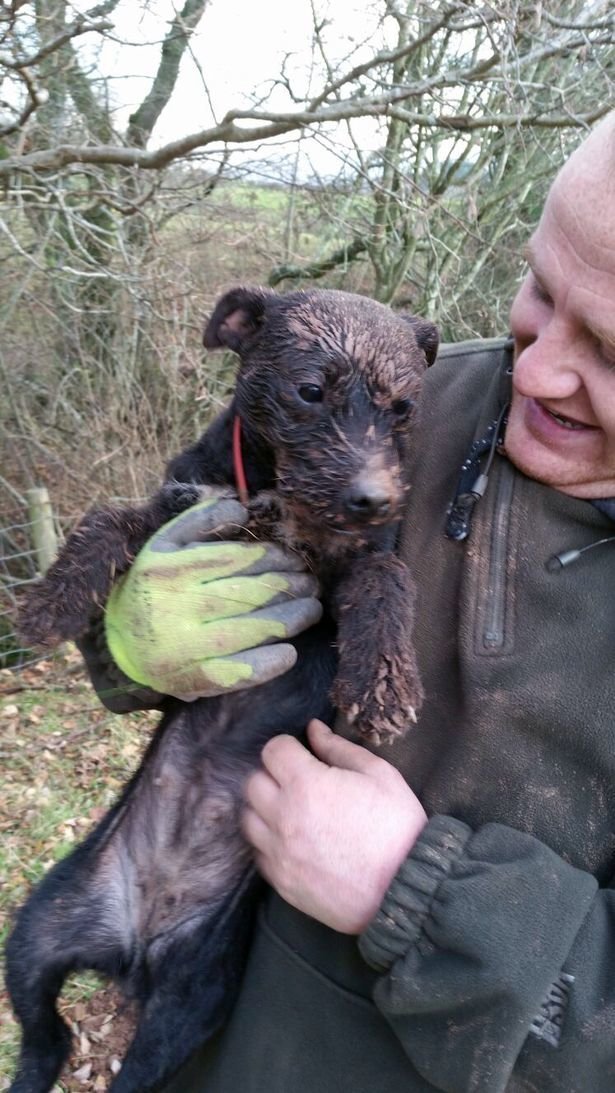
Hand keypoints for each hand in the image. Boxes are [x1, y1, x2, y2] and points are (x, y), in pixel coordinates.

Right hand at [105, 497, 321, 698]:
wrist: (120, 642)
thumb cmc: (153, 586)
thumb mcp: (164, 545)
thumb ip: (200, 521)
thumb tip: (241, 510)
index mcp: (168, 570)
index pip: (233, 560)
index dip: (271, 559)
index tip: (293, 560)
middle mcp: (175, 608)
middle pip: (246, 594)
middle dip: (287, 587)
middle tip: (310, 584)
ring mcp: (184, 647)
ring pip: (248, 630)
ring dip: (289, 620)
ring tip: (311, 609)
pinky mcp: (193, 678)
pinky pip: (238, 672)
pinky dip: (268, 663)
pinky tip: (289, 652)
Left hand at [242, 719, 426, 933]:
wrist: (406, 888)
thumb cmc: (397, 826)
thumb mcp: (378, 774)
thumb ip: (339, 748)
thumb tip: (313, 729)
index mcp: (307, 785)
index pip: (272, 750)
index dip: (287, 747)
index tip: (302, 754)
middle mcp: (284, 817)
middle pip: (253, 782)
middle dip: (272, 775)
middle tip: (297, 781)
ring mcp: (280, 853)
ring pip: (249, 818)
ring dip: (265, 808)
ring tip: (291, 811)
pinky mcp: (282, 882)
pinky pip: (259, 853)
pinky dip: (269, 842)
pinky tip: (293, 840)